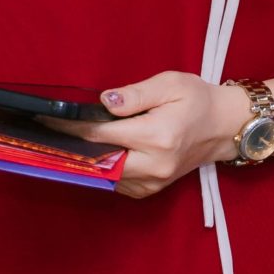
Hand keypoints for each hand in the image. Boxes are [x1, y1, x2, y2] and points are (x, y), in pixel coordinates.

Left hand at [44, 70, 240, 198]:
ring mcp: (153, 181)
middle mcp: (154, 164)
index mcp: (158, 135)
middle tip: (52, 132)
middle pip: (99, 162)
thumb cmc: (198, 100)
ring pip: (106, 176)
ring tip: (73, 140)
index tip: (49, 119)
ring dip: (88, 160)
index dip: (72, 128)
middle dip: (74, 147)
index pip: (102, 134)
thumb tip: (103, 103)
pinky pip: (118, 183)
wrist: (225, 126)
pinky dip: (105, 169)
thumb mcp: (170, 84)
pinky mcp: (152, 189)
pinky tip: (100, 152)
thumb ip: (134, 94)